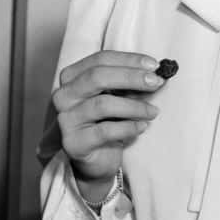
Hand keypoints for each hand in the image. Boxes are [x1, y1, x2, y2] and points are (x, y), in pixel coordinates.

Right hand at [52, 51, 164, 200]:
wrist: (97, 158)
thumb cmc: (107, 121)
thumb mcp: (117, 97)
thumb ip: (128, 83)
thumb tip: (154, 72)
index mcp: (71, 77)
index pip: (99, 60)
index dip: (128, 60)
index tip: (154, 65)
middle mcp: (63, 95)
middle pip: (97, 77)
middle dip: (131, 77)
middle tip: (156, 82)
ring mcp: (66, 119)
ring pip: (102, 104)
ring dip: (134, 106)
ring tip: (153, 111)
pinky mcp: (74, 143)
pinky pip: (105, 131)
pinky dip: (128, 127)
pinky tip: (142, 127)